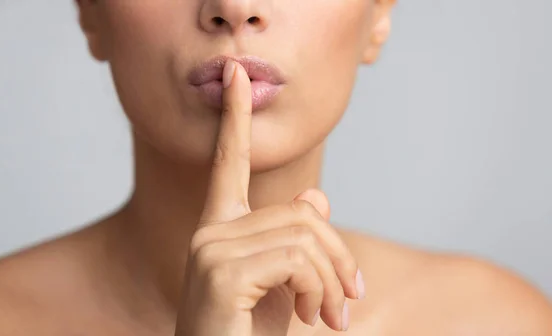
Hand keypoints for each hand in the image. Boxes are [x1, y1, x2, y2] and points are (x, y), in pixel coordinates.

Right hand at [174, 60, 362, 335]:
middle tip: (349, 301)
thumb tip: (317, 198)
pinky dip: (320, 290)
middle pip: (301, 212)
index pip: (227, 163)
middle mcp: (208, 231)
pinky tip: (311, 318)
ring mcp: (210, 249)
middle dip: (338, 258)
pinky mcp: (222, 273)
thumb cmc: (247, 335)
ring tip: (331, 317)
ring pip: (305, 234)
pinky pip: (298, 259)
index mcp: (219, 228)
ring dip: (332, 280)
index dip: (234, 118)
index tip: (237, 76)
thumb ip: (295, 240)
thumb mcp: (281, 285)